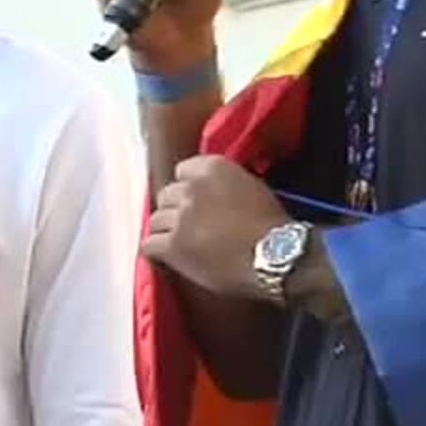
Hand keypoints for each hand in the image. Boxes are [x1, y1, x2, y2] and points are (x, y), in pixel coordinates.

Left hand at [143, 155, 289, 300]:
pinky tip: (167, 258)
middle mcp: (190, 188)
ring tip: (180, 244)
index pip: (182, 170)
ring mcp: (179, 217)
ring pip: (156, 220)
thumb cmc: (273, 225)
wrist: (276, 255)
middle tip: (188, 225)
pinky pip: (149, 245)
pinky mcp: (173, 246)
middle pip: (166, 195)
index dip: (188, 188)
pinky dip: (156, 252)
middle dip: (174, 210)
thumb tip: (214, 192)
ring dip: (166, 231)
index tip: (196, 201)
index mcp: (212, 168)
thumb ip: (226, 183)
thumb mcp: (252, 188)